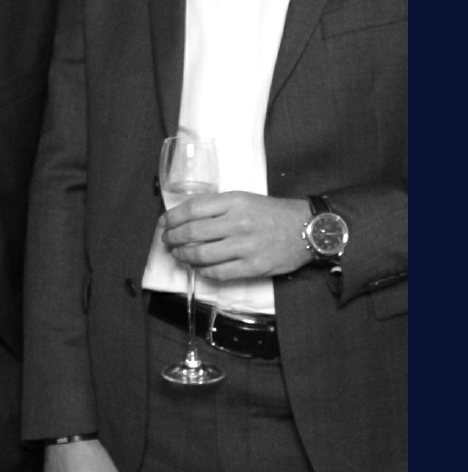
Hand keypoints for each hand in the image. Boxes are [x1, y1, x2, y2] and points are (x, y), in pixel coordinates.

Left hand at [162, 191, 310, 279]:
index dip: (172, 218)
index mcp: (234, 201)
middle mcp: (238, 222)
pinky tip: (197, 267)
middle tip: (167, 241)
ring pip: (201, 255)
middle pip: (191, 233)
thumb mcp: (245, 199)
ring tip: (178, 255)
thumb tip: (185, 217)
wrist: (307, 228)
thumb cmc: (273, 212)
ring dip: (183, 257)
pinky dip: (202, 271)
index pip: (192, 209)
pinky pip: (217, 272)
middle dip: (172, 239)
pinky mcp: (252, 266)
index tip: (164, 223)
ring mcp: (245, 246)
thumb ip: (218, 207)